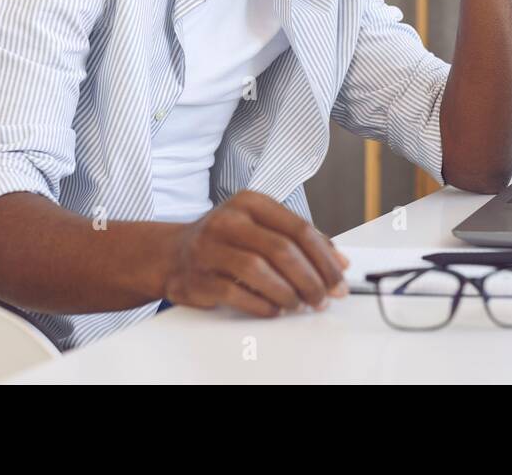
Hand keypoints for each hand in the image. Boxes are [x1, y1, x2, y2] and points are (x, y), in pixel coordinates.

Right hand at [161, 190, 350, 316]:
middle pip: (282, 250)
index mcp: (250, 202)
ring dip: (288, 293)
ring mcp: (209, 248)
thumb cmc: (225, 241)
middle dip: (311, 279)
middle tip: (324, 297)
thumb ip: (298, 240)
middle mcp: (228, 220)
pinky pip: (236, 293)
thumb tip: (338, 262)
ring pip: (260, 270)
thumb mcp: (260, 227)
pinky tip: (275, 310)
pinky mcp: (198, 277)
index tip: (339, 277)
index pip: (298, 228)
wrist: (171, 254)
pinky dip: (262, 305)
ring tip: (301, 304)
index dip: (324, 256)